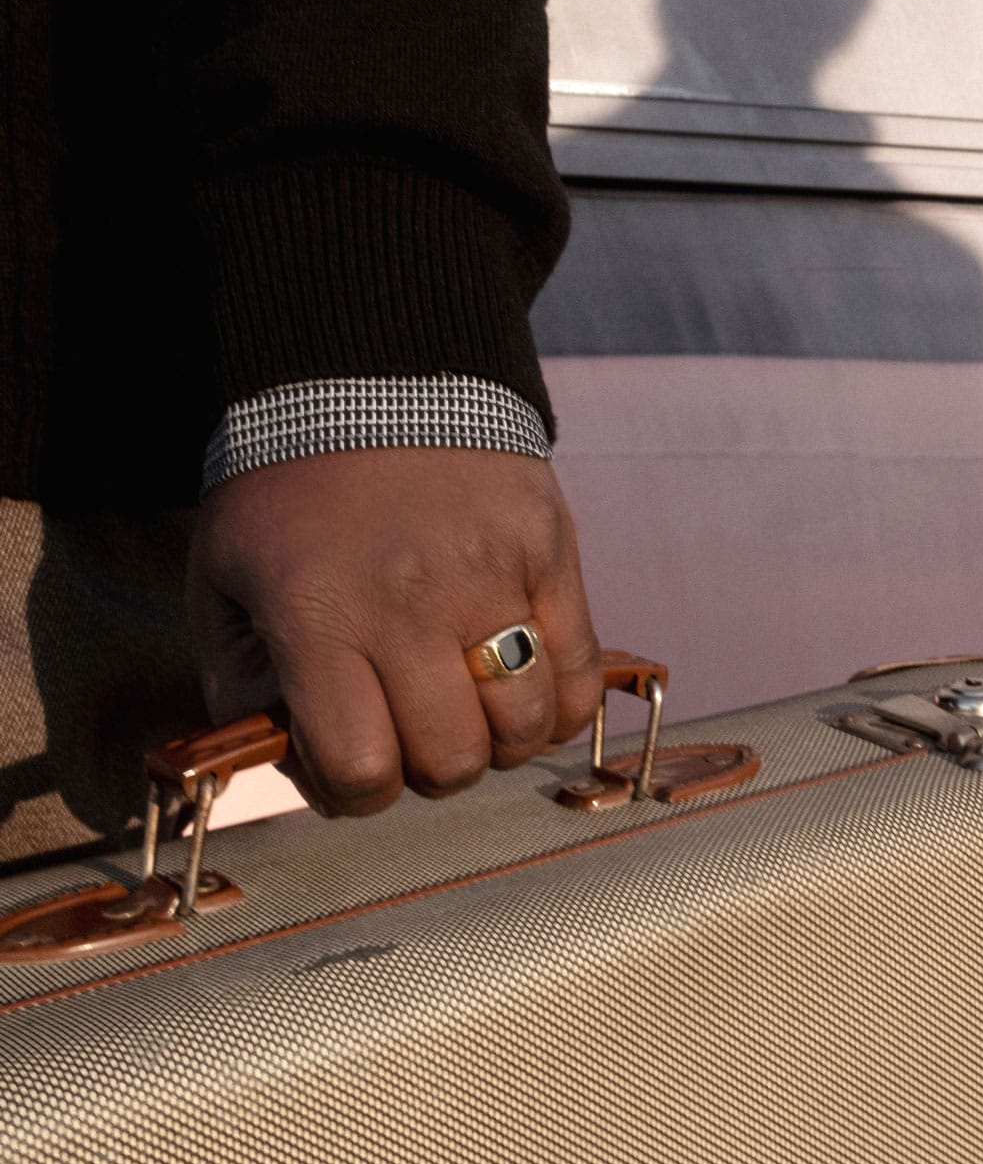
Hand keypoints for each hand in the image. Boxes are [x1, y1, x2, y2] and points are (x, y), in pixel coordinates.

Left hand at [185, 449, 600, 815]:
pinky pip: (579, 669)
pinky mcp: (548, 549)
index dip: (356, 791)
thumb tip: (290, 765)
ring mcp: (490, 575)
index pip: (362, 769)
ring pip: (523, 724)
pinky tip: (527, 692)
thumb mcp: (222, 582)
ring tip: (471, 709)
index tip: (353, 762)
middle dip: (429, 769)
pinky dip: (560, 705)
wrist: (371, 372)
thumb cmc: (288, 489)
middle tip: (413, 731)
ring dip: (497, 740)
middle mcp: (410, 604)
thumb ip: (242, 685)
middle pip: (451, 760)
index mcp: (321, 617)